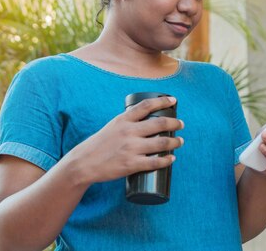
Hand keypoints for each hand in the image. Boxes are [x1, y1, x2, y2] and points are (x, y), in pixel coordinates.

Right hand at [68, 96, 183, 185]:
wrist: (84, 163)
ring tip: (180, 141)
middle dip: (174, 123)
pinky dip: (166, 160)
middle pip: (159, 124)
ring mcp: (131, 148)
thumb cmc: (99, 144)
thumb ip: (127, 123)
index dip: (162, 101)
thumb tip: (145, 121)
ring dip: (175, 142)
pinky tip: (171, 158)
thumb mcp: (112, 127)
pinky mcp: (131, 164)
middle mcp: (128, 132)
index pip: (146, 106)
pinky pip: (155, 162)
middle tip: (181, 124)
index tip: (173, 100)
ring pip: (161, 143)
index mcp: (123, 120)